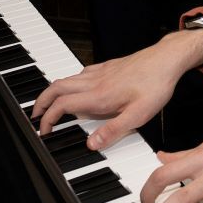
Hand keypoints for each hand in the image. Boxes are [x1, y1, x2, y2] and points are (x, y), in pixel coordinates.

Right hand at [33, 30, 202, 141]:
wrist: (167, 58)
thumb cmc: (156, 84)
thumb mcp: (139, 115)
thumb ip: (114, 130)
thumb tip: (91, 144)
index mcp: (100, 95)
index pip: (63, 105)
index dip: (48, 118)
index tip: (44, 131)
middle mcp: (96, 81)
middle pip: (57, 87)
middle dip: (42, 101)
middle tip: (35, 115)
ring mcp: (101, 71)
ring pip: (67, 78)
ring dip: (53, 91)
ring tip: (49, 104)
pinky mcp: (109, 66)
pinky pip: (81, 72)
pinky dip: (70, 82)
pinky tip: (76, 87)